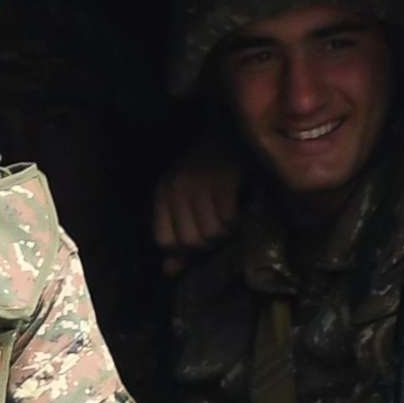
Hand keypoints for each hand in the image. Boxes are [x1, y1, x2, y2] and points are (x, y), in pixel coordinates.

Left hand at [151, 142, 244, 270]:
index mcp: (163, 193)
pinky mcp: (223, 181)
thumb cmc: (207, 169)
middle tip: (219, 230)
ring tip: (230, 219)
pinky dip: (237, 221)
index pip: (163, 240)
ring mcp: (199, 184)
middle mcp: (176, 189)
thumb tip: (168, 271)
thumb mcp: (184, 199)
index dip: (182, 248)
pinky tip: (240, 209)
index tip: (197, 240)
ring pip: (210, 233)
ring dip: (225, 232)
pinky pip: (229, 219)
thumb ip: (177, 235)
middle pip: (190, 241)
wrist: (230, 131)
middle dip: (208, 244)